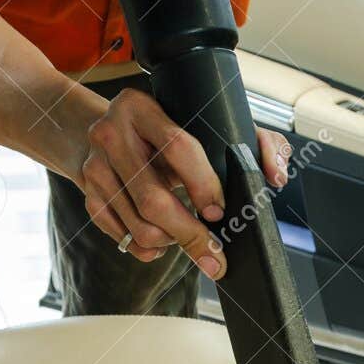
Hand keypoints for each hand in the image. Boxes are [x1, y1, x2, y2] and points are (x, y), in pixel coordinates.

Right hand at [76, 87, 294, 277]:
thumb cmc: (169, 130)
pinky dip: (147, 249)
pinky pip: (121, 237)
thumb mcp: (211, 123)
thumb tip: (276, 175)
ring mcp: (95, 166)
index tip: (220, 211)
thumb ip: (256, 142)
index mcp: (142, 107)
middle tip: (215, 257)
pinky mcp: (87, 194)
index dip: (202, 184)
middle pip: (152, 198)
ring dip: (170, 242)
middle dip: (190, 234)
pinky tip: (163, 242)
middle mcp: (111, 133)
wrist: (101, 131)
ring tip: (188, 237)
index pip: (178, 146)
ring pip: (138, 225)